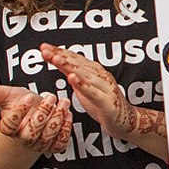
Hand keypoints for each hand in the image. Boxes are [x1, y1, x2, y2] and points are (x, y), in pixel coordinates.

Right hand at [0, 83, 72, 153]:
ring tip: (63, 102)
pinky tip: (68, 114)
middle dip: (42, 114)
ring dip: (57, 119)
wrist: (31, 118)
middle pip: (31, 133)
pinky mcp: (53, 146)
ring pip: (47, 137)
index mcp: (9, 128)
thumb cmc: (19, 105)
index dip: (19, 111)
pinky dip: (66, 129)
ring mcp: (39, 144)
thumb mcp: (6, 96)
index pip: (10, 125)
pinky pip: (60, 142)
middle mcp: (23, 139)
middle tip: (50, 97)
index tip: (29, 96)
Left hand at [40, 43, 164, 142]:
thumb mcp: (84, 88)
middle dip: (60, 56)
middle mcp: (101, 75)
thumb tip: (57, 61)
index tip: (43, 47)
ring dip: (69, 65)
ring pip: (84, 75)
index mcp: (95, 71)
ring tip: (55, 59)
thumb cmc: (104, 104)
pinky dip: (82, 85)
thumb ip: (73, 74)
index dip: (59, 52)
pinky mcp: (107, 102)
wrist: (126, 121)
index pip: (74, 58)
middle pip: (77, 63)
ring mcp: (105, 88)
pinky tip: (71, 78)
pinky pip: (93, 92)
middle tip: (45, 50)